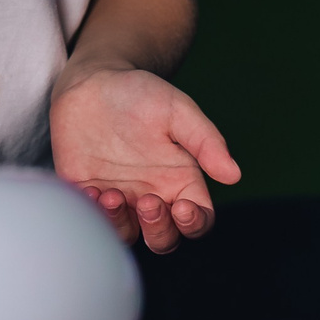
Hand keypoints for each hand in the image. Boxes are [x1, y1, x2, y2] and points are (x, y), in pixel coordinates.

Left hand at [49, 63, 239, 253]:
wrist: (93, 80)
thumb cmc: (140, 94)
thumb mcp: (177, 110)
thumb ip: (205, 141)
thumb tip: (233, 175)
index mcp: (179, 181)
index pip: (197, 219)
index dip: (194, 223)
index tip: (182, 207)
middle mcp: (151, 195)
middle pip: (163, 238)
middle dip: (158, 230)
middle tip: (147, 202)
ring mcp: (119, 197)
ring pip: (127, 234)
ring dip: (121, 224)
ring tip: (111, 195)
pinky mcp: (86, 192)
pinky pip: (90, 217)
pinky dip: (90, 214)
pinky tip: (89, 192)